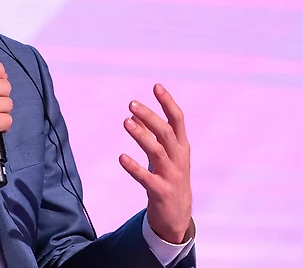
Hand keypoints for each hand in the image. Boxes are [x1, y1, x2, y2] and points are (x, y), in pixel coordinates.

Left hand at [119, 84, 191, 243]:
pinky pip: (147, 179)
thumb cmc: (169, 178)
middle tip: (131, 103)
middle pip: (166, 133)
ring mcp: (172, 176)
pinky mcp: (162, 192)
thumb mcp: (164, 154)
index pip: (178, 120)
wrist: (177, 217)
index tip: (156, 86)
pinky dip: (134, 167)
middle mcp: (179, 158)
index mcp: (181, 146)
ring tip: (125, 122)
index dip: (167, 103)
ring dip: (141, 136)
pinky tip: (121, 158)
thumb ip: (150, 135)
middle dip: (150, 116)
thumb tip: (132, 115)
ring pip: (158, 152)